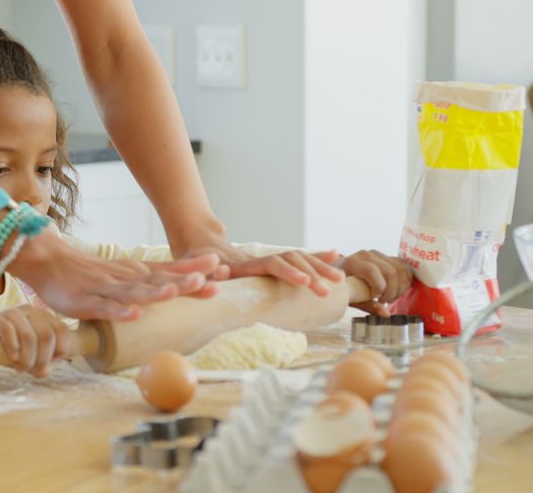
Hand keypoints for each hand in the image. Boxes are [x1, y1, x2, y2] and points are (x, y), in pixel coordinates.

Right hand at [0, 306, 71, 376]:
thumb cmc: (6, 344)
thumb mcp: (27, 353)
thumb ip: (40, 362)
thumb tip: (45, 371)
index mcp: (43, 316)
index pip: (62, 331)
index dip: (60, 351)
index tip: (49, 364)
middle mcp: (31, 310)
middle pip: (47, 335)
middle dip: (43, 359)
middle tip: (33, 372)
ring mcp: (13, 312)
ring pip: (29, 336)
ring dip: (27, 359)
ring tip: (21, 370)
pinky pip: (9, 331)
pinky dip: (13, 348)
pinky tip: (13, 359)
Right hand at [9, 232, 222, 321]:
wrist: (51, 263)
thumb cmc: (94, 273)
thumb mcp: (131, 272)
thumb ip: (160, 277)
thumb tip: (200, 279)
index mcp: (139, 272)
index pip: (171, 270)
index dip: (195, 270)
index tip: (221, 268)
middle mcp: (127, 278)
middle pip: (158, 280)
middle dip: (183, 281)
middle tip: (208, 279)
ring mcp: (107, 290)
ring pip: (134, 292)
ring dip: (155, 293)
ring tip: (173, 292)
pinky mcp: (87, 302)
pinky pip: (105, 309)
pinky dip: (120, 312)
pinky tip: (134, 314)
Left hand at [180, 236, 344, 296]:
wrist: (197, 241)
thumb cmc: (191, 259)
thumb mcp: (192, 266)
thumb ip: (204, 271)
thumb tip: (216, 271)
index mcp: (243, 263)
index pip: (271, 265)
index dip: (287, 272)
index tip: (303, 281)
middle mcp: (259, 258)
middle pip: (291, 261)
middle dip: (311, 274)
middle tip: (327, 290)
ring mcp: (267, 258)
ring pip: (298, 259)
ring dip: (319, 268)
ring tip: (340, 280)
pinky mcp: (270, 262)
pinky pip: (297, 260)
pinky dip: (316, 257)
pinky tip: (336, 255)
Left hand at [338, 250, 413, 314]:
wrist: (337, 275)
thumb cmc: (342, 287)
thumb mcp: (350, 299)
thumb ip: (368, 306)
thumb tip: (386, 313)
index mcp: (352, 262)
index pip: (372, 271)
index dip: (379, 288)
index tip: (376, 298)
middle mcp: (366, 255)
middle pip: (391, 271)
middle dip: (392, 291)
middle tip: (385, 302)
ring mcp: (377, 254)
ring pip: (401, 268)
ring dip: (401, 287)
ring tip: (391, 297)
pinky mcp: (386, 257)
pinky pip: (404, 266)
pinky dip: (405, 280)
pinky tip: (396, 290)